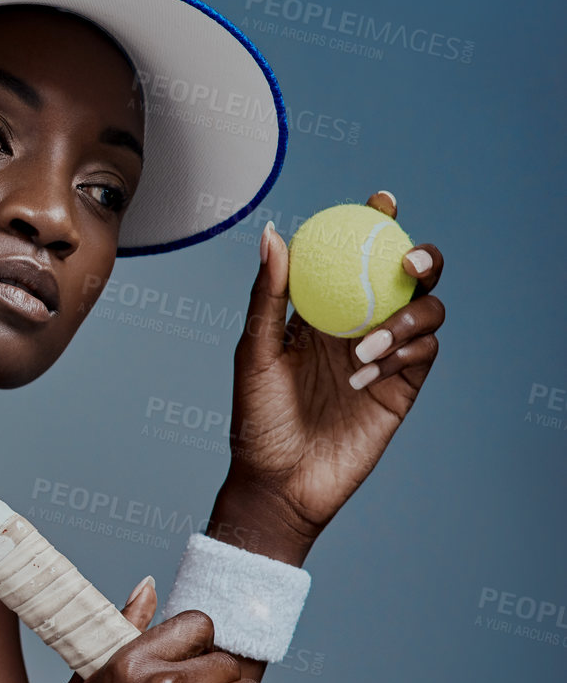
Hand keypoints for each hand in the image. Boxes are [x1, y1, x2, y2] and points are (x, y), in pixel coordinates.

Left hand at [227, 191, 444, 538]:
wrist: (279, 481)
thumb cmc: (256, 419)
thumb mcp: (254, 351)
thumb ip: (267, 295)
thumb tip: (272, 233)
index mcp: (321, 312)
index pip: (353, 258)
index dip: (374, 224)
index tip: (381, 201)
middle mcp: (358, 327)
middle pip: (407, 277)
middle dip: (420, 257)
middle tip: (406, 259)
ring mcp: (384, 357)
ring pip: (427, 311)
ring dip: (408, 316)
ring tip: (365, 345)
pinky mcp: (402, 389)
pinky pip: (426, 353)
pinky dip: (406, 351)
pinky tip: (369, 373)